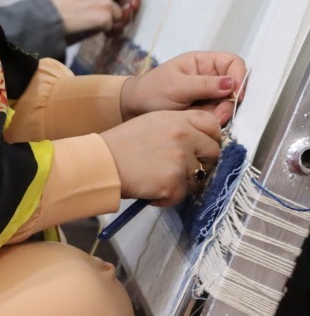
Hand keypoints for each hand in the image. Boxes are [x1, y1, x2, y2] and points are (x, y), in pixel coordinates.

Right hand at [47, 0, 140, 39]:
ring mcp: (107, 1)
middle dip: (124, 1)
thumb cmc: (58, 0)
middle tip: (117, 7)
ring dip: (111, 17)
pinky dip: (104, 27)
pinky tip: (90, 24)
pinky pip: (112, 24)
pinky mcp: (106, 16)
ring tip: (93, 18)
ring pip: (120, 12)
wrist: (50, 14)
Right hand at [101, 110, 221, 205]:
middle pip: (213, 152)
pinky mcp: (175, 183)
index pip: (212, 124)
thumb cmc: (121, 144)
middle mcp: (183, 137)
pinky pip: (182, 194)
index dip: (212, 137)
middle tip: (179, 167)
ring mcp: (181, 160)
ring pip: (199, 177)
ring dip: (182, 181)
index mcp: (177, 119)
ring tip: (157, 177)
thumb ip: (178, 128)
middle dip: (201, 162)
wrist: (102, 163)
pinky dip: (168, 196)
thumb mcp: (151, 123)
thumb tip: (200, 142)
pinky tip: (151, 187)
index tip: (204, 147)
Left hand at [120, 51, 246, 122]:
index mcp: (202, 63)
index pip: (233, 63)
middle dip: (230, 102)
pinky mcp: (207, 111)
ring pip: (230, 104)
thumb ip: (204, 85)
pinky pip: (221, 116)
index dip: (240, 76)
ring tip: (206, 120)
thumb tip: (232, 83)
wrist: (134, 110)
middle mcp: (210, 77)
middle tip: (218, 114)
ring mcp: (210, 96)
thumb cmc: (151, 91)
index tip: (236, 94)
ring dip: (223, 114)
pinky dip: (216, 122)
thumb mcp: (177, 86)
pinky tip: (204, 124)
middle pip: (236, 86)